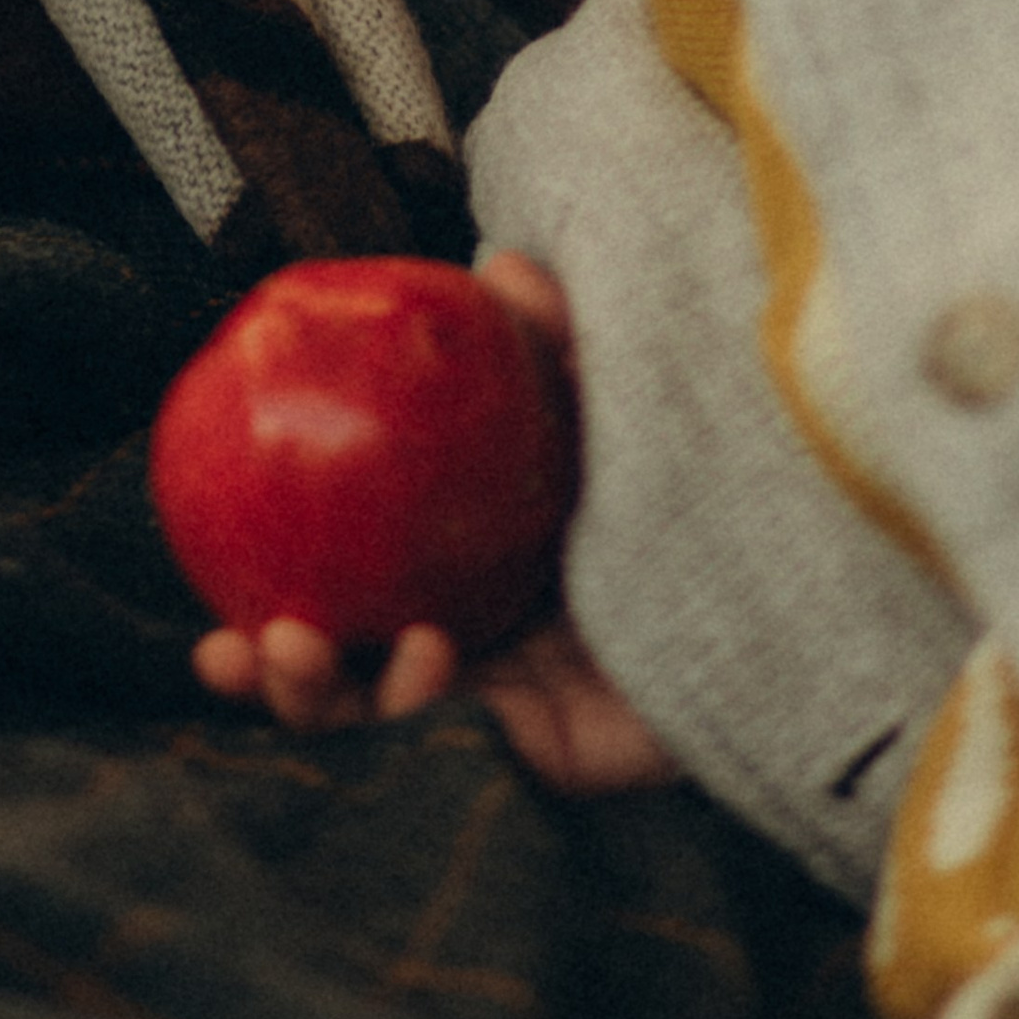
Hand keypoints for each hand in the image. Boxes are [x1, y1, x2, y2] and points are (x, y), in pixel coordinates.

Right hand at [184, 249, 674, 794]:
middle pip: (349, 678)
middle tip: (236, 643)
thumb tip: (493, 262)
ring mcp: (509, 708)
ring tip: (300, 645)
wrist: (800, 581)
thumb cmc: (713, 487)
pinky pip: (449, 748)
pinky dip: (409, 707)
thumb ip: (564, 338)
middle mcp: (483, 644)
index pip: (361, 586)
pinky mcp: (544, 757)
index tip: (218, 573)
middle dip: (276, 674)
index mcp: (478, 570)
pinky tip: (420, 657)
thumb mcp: (620, 398)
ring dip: (318, 697)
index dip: (279, 587)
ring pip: (378, 725)